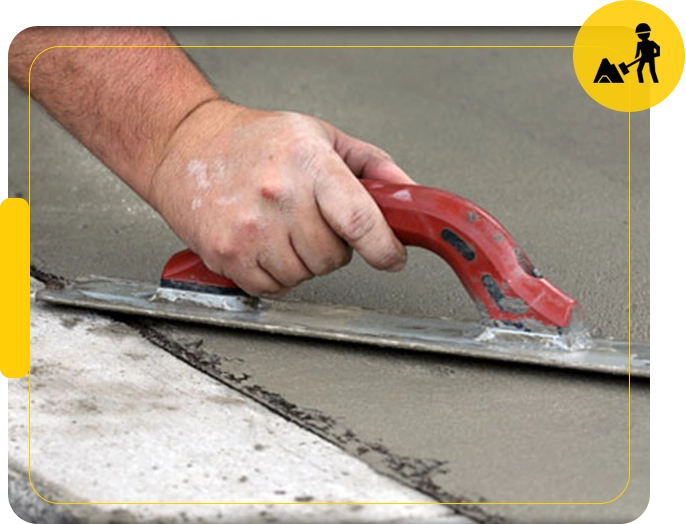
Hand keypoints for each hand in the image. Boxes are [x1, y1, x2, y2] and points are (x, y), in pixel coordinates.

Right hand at [148, 101, 414, 297]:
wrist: (187, 143)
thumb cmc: (253, 139)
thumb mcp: (320, 135)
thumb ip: (372, 164)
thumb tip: (407, 194)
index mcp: (308, 163)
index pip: (360, 221)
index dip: (385, 248)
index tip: (392, 257)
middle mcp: (278, 196)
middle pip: (334, 257)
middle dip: (333, 246)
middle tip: (312, 221)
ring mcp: (250, 229)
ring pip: (305, 275)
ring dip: (303, 260)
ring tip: (283, 227)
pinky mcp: (228, 254)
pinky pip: (274, 287)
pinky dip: (276, 274)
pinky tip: (264, 243)